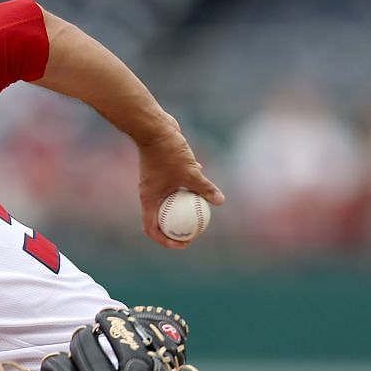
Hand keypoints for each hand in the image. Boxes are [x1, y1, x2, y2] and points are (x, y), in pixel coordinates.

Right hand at [136, 122, 223, 249]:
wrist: (153, 127)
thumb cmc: (167, 152)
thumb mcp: (190, 172)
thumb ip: (204, 188)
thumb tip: (220, 201)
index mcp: (150, 200)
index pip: (152, 230)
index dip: (166, 241)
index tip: (183, 243)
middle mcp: (149, 194)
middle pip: (160, 219)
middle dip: (175, 228)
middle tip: (193, 230)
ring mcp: (154, 182)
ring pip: (167, 200)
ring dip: (181, 205)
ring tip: (199, 207)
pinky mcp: (160, 169)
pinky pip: (172, 183)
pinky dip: (184, 185)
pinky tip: (200, 176)